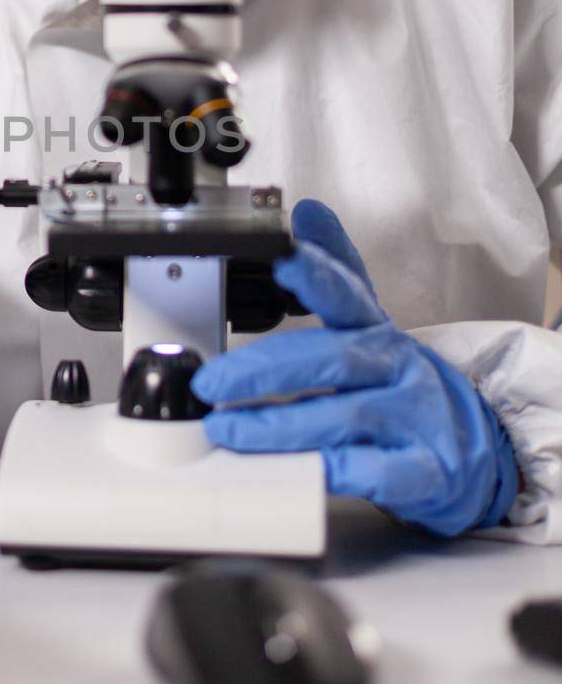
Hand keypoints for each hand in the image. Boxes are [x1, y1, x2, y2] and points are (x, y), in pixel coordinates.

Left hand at [194, 200, 518, 536]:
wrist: (470, 449)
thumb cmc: (401, 385)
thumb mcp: (370, 324)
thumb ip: (335, 272)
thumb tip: (306, 212)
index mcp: (377, 330)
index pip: (347, 295)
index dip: (318, 277)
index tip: (285, 260)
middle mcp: (398, 369)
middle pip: (333, 360)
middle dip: (265, 371)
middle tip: (212, 383)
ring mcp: (415, 420)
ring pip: (345, 416)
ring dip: (280, 425)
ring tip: (226, 429)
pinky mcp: (424, 471)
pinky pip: (377, 472)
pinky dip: (338, 471)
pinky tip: (304, 470)